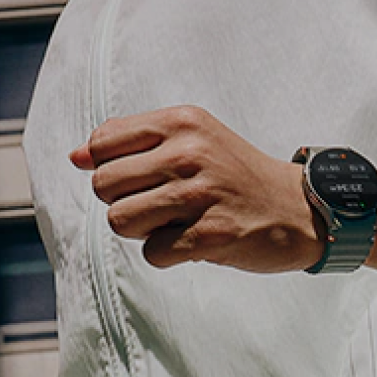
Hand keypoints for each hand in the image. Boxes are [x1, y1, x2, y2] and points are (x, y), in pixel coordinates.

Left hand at [70, 106, 324, 270]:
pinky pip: (151, 253)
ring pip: (120, 221)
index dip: (109, 168)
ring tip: (175, 222)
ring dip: (142, 230)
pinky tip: (193, 241)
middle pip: (103, 185)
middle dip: (123, 202)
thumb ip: (132, 142)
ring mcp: (201, 194)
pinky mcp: (212, 234)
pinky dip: (166, 255)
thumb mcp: (192, 139)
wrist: (301, 209)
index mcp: (182, 122)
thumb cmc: (236, 175)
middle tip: (161, 204)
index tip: (141, 178)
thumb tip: (74, 157)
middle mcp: (190, 152)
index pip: (102, 143)